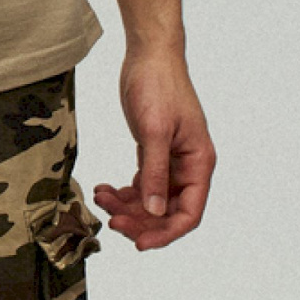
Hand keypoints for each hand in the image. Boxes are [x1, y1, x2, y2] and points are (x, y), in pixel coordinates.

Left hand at [92, 44, 213, 249]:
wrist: (148, 55)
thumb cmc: (158, 86)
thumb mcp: (155, 130)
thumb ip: (155, 171)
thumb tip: (156, 211)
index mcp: (199, 163)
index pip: (189, 213)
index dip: (165, 233)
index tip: (138, 243)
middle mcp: (188, 166)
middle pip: (168, 212)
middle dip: (140, 221)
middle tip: (110, 222)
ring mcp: (171, 160)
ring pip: (151, 200)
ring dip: (127, 206)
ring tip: (100, 198)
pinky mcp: (153, 152)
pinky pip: (141, 184)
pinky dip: (123, 192)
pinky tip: (103, 189)